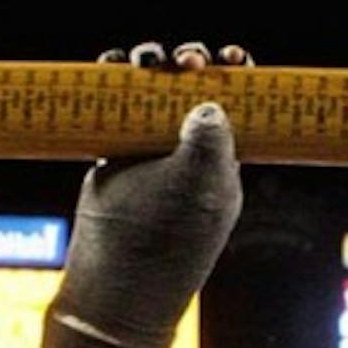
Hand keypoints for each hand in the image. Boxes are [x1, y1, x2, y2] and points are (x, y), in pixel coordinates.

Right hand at [45, 40, 246, 347]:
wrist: (114, 288)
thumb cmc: (164, 243)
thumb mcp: (197, 189)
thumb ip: (209, 142)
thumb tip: (210, 103)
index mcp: (221, 162)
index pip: (238, 106)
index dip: (236, 76)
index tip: (232, 59)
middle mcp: (189, 154)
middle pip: (192, 90)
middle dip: (187, 65)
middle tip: (182, 61)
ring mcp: (151, 154)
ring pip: (151, 93)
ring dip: (147, 66)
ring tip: (139, 61)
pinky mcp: (114, 156)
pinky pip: (116, 106)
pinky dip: (113, 81)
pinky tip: (109, 66)